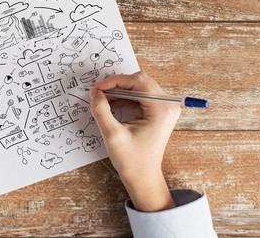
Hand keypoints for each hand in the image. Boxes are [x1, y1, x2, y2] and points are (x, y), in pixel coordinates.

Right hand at [89, 71, 180, 211]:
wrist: (143, 178)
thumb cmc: (133, 161)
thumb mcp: (112, 135)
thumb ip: (101, 110)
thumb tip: (94, 93)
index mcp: (161, 109)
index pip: (137, 81)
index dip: (115, 81)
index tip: (97, 88)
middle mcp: (166, 106)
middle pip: (139, 81)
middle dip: (116, 85)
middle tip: (98, 93)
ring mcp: (163, 109)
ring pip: (138, 87)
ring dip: (119, 91)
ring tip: (102, 101)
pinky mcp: (157, 112)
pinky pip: (138, 96)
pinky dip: (123, 98)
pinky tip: (110, 106)